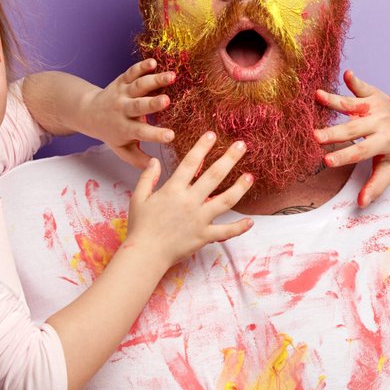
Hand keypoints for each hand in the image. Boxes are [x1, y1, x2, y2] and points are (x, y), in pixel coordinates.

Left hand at [78, 59, 176, 168]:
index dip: (156, 134)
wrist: (88, 112)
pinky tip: (154, 62)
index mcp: (125, 128)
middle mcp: (123, 109)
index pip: (141, 133)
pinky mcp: (122, 81)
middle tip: (167, 101)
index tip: (171, 136)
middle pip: (139, 106)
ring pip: (139, 86)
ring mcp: (122, 93)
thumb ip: (138, 159)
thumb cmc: (111, 132)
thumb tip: (155, 168)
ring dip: (155, 80)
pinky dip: (142, 66)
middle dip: (153, 104)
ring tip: (171, 76)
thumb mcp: (121, 149)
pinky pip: (131, 72)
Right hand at [123, 132, 252, 264]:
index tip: (212, 134)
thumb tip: (154, 160)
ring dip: (240, 188)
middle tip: (241, 145)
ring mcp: (199, 219)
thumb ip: (148, 177)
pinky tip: (250, 222)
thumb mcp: (138, 198)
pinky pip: (225, 232)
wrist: (145, 254)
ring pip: (225, 200)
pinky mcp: (204, 236)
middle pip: (214, 176)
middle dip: (229, 158)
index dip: (202, 147)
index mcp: (173, 190)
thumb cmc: (140, 226)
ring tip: (250, 176)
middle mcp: (190, 201)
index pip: (191, 163)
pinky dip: (239, 228)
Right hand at [314, 69, 389, 207]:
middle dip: (334, 133)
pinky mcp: (374, 94)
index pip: (361, 151)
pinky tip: (347, 74)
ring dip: (334, 101)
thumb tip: (361, 203)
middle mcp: (381, 122)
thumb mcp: (389, 170)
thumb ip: (375, 186)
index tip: (326, 161)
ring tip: (316, 96)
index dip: (344, 156)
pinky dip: (355, 81)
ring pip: (353, 105)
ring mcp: (377, 106)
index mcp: (385, 142)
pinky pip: (363, 88)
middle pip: (353, 129)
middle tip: (314, 136)